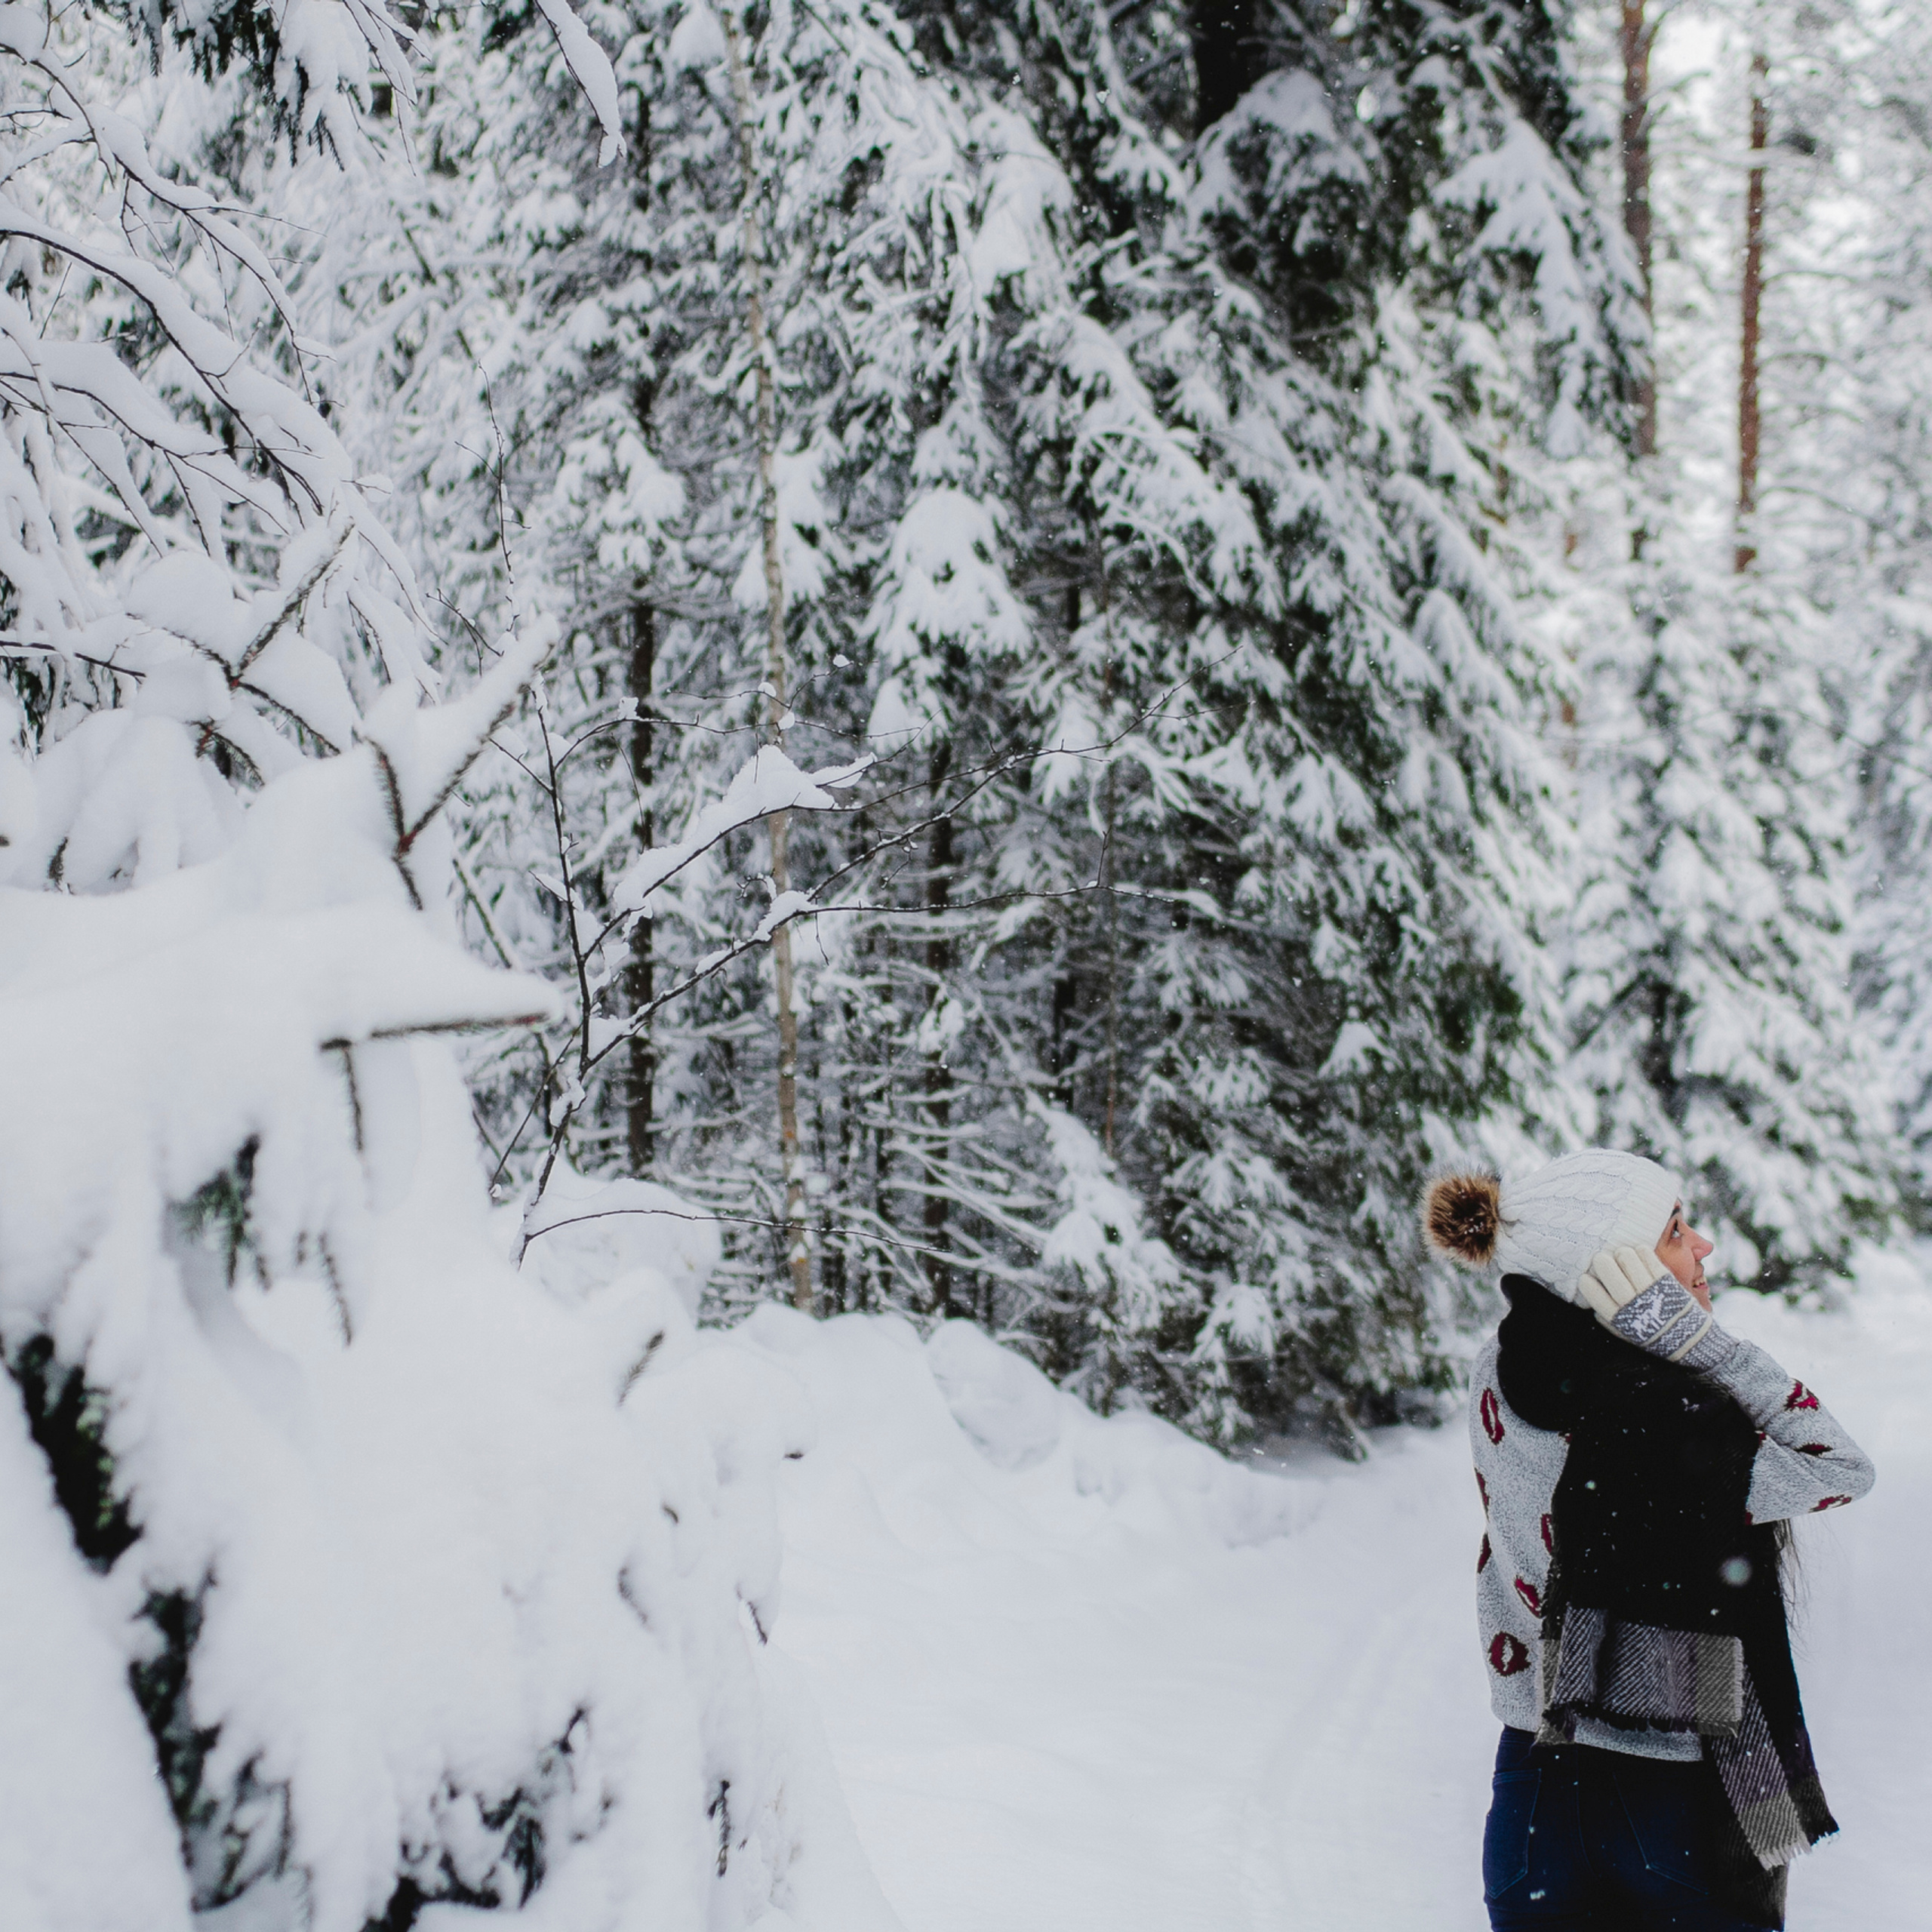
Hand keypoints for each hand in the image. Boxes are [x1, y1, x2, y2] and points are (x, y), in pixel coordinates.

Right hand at [1581, 1246, 1731, 1368]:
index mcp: (1618, 1317)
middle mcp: (1632, 1302)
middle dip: (1601, 1260)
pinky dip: (1640, 1251)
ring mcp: (1650, 1289)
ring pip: (1625, 1256)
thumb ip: (1607, 1318)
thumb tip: (1590, 1299)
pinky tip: (1640, 1254)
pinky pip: (1647, 1255)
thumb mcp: (1626, 1333)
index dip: (1586, 1280)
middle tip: (1605, 1262)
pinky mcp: (1666, 1280)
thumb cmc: (1654, 1335)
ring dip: (1621, 1253)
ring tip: (1624, 1257)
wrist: (1690, 1340)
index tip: (1589, 1278)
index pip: (1590, 1289)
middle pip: (1605, 1266)